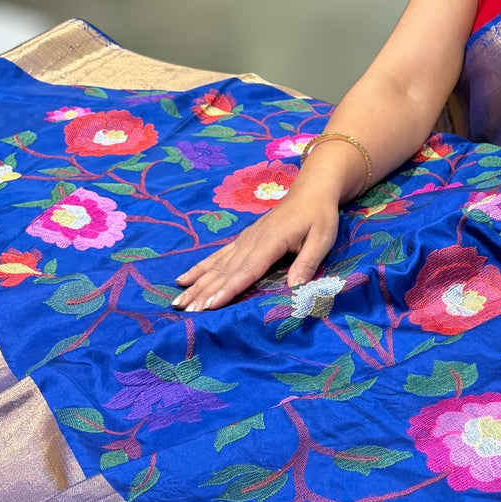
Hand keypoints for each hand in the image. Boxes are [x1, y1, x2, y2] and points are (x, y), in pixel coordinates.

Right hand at [173, 185, 339, 310]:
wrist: (311, 191)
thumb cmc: (319, 216)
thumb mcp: (322, 239)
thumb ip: (307, 263)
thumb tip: (295, 288)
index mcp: (270, 242)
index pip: (246, 271)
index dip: (228, 289)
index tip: (210, 305)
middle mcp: (251, 241)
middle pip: (224, 271)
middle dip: (204, 292)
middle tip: (185, 310)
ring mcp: (244, 240)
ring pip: (216, 265)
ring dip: (196, 284)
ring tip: (178, 300)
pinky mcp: (243, 239)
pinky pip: (218, 256)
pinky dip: (200, 268)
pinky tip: (185, 279)